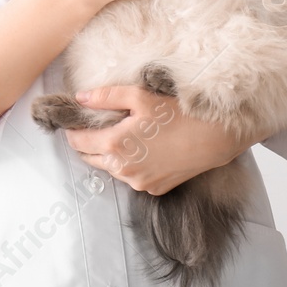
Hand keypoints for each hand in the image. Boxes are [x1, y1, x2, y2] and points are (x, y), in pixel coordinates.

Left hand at [63, 85, 253, 195]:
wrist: (214, 139)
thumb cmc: (177, 114)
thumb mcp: (139, 97)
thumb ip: (105, 97)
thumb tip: (80, 98)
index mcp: (115, 145)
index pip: (78, 142)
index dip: (72, 131)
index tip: (74, 122)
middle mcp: (123, 169)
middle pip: (90, 158)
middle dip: (87, 143)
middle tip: (95, 127)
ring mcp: (138, 182)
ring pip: (110, 168)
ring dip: (108, 155)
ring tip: (121, 136)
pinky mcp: (153, 189)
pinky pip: (130, 177)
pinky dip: (129, 165)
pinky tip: (141, 150)